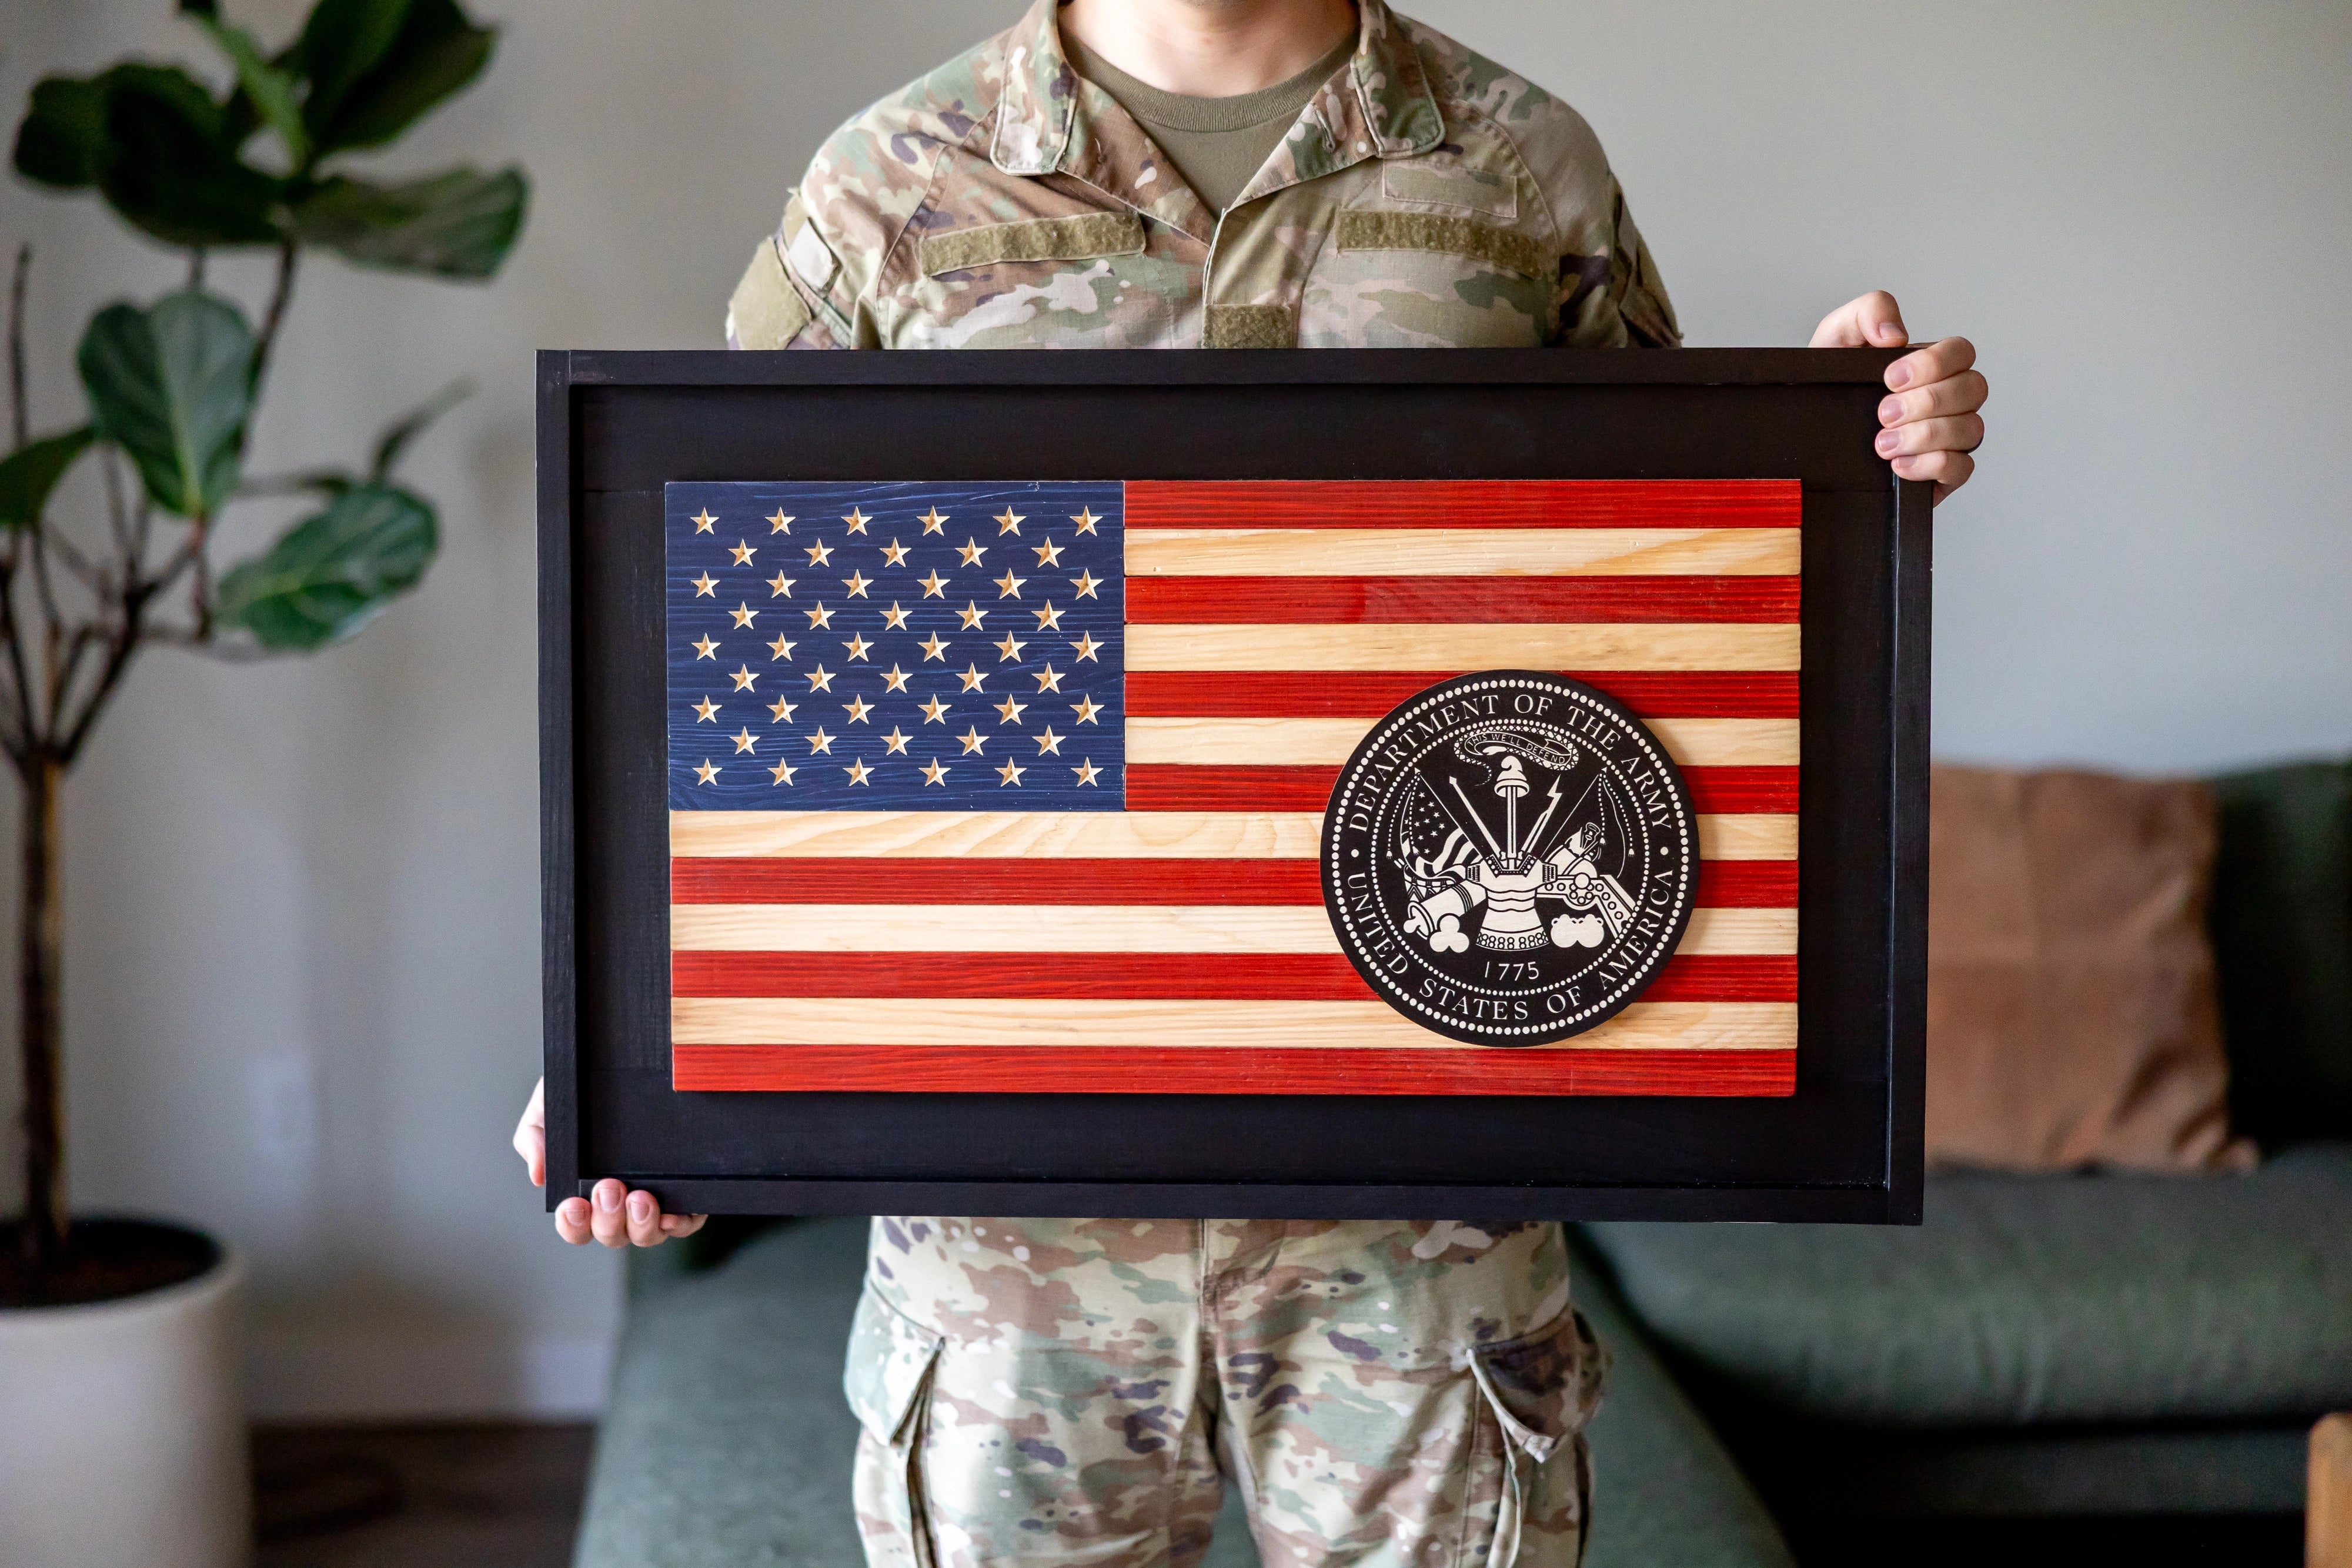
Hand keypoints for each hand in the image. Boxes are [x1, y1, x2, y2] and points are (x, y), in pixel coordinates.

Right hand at [513, 1077, 707, 1247]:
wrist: (622, 1063)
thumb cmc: (581, 1094)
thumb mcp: (550, 1108)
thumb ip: (534, 1138)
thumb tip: (538, 1175)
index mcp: (585, 1194)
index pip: (576, 1226)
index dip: (573, 1225)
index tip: (574, 1205)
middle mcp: (619, 1206)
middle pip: (612, 1234)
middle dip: (608, 1218)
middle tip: (608, 1187)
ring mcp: (653, 1202)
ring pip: (647, 1234)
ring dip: (642, 1224)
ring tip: (641, 1197)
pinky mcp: (685, 1194)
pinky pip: (685, 1222)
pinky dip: (679, 1223)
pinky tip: (673, 1213)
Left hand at [1811, 291, 1984, 502]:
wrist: (1808, 435)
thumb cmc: (1831, 386)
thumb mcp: (1837, 336)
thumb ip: (1868, 312)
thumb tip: (1895, 334)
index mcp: (1931, 365)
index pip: (1962, 352)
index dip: (1934, 364)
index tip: (1890, 378)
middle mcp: (1949, 399)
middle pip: (1973, 390)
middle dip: (1927, 401)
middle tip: (1882, 414)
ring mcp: (1950, 436)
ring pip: (1970, 430)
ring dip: (1925, 435)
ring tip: (1882, 444)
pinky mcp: (1941, 473)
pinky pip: (1961, 468)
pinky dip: (1931, 465)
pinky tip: (1897, 465)